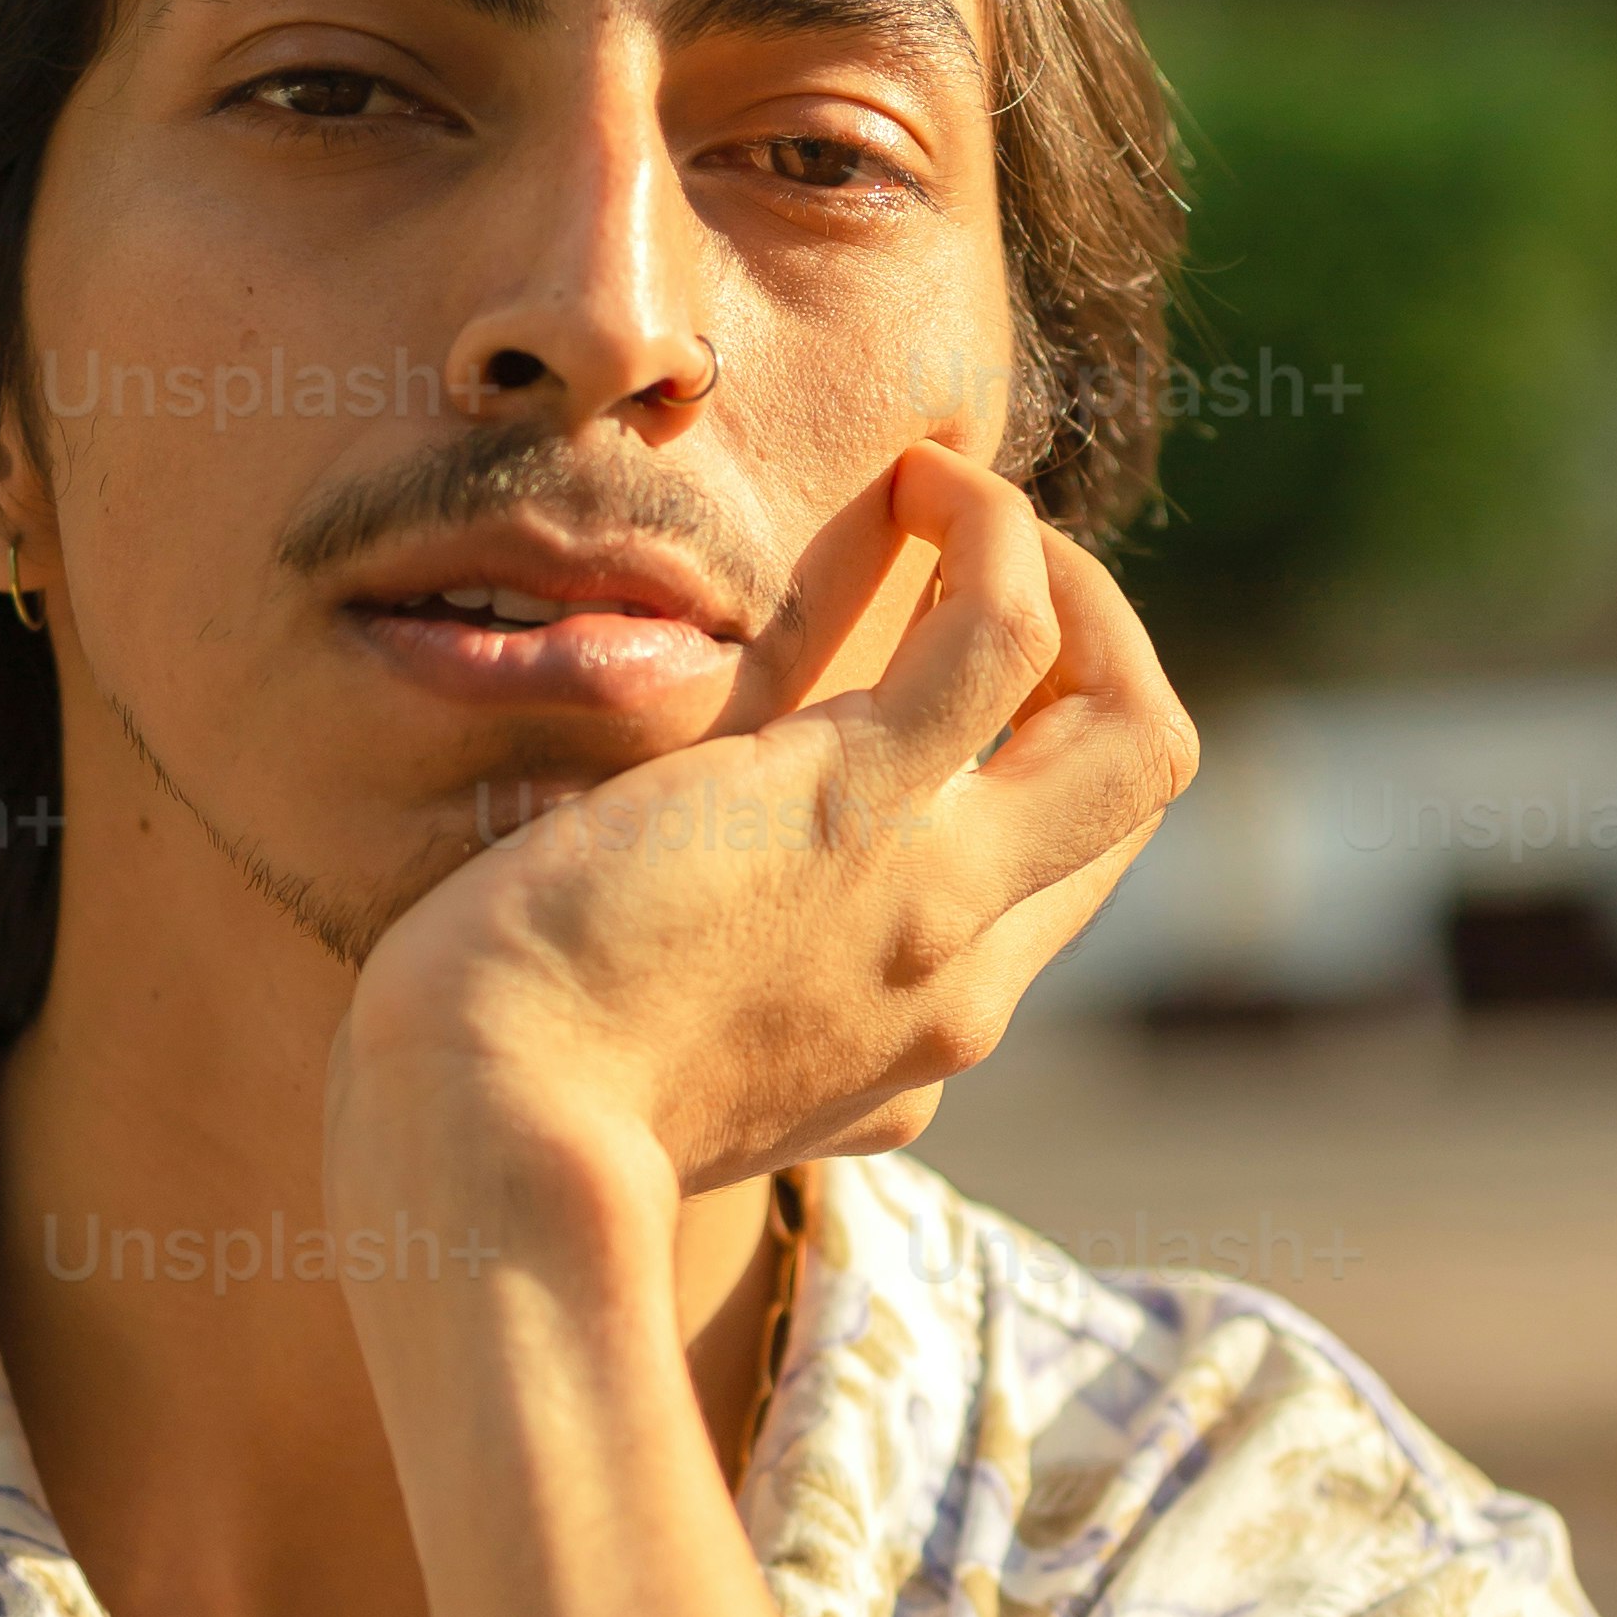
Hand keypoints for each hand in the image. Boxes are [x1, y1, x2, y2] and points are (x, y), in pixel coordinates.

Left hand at [334, 448, 1193, 1212]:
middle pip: (1127, 808)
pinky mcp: (862, 801)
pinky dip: (991, 531)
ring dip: (1069, 588)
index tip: (920, 679)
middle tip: (980, 573)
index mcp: (905, 1054)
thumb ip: (712, 1059)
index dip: (1020, 763)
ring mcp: (932, 891)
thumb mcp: (653, 1107)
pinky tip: (915, 479)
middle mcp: (956, 983)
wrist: (484, 1138)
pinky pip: (1003, 630)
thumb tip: (688, 1005)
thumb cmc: (509, 1116)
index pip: (1043, 901)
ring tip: (955, 506)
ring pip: (1132, 728)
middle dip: (1092, 660)